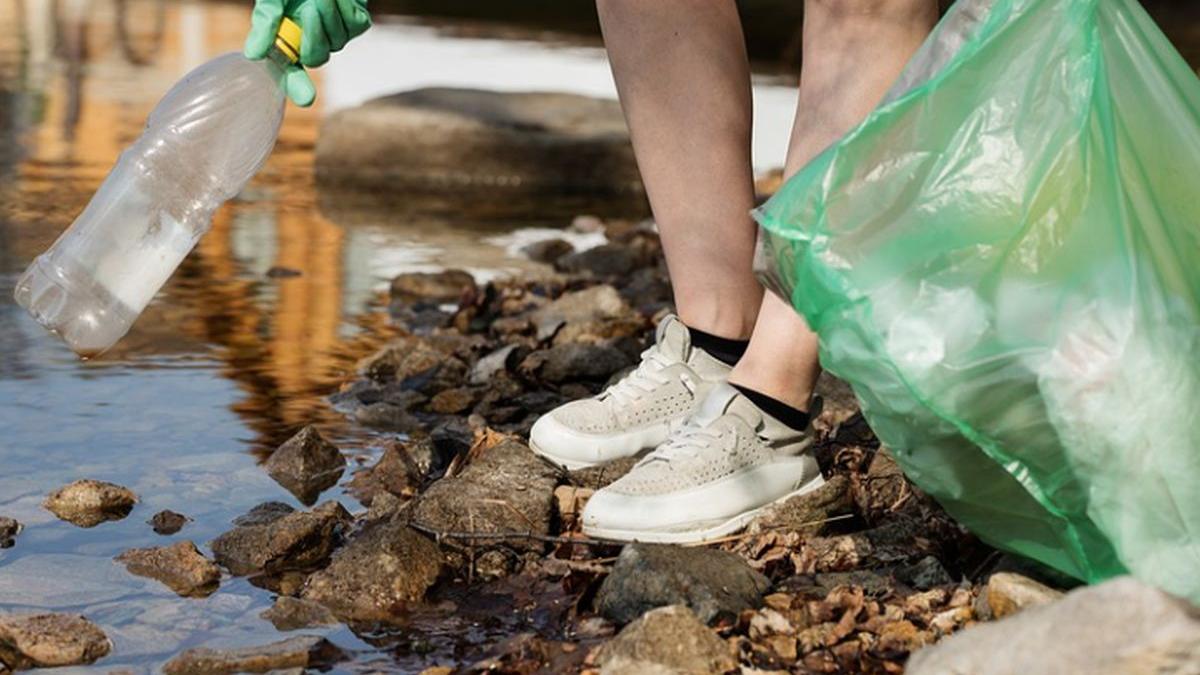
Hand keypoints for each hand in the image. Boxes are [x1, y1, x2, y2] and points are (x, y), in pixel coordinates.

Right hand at [244, 0, 370, 106]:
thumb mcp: (272, 0)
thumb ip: (266, 23)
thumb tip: (253, 55)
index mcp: (288, 41)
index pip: (289, 72)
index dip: (296, 86)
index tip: (306, 99)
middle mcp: (312, 42)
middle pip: (316, 57)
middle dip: (313, 34)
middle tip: (310, 7)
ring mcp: (336, 34)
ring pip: (337, 40)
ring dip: (327, 13)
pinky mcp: (357, 23)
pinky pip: (354, 25)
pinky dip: (344, 7)